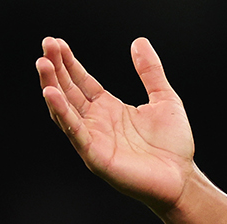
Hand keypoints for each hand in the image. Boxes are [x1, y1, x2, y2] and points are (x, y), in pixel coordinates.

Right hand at [36, 37, 194, 212]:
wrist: (182, 178)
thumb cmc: (174, 145)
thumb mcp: (165, 100)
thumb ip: (151, 72)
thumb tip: (140, 42)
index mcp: (108, 108)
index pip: (81, 81)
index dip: (69, 62)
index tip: (56, 42)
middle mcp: (96, 122)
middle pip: (68, 91)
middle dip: (55, 68)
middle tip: (46, 45)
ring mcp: (93, 139)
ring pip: (64, 109)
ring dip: (51, 86)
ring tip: (43, 64)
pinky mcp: (95, 155)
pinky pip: (75, 132)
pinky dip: (62, 113)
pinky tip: (52, 94)